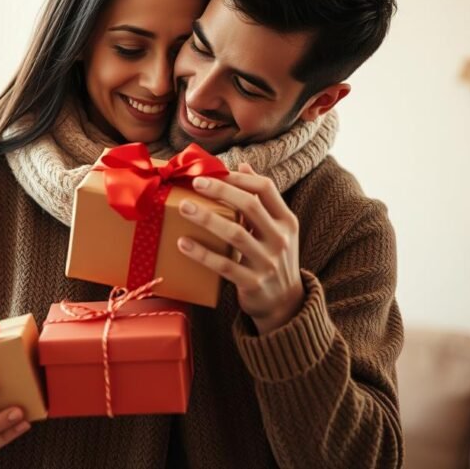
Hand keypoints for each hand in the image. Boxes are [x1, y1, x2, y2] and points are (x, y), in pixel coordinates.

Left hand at [176, 162, 304, 334]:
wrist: (285, 304)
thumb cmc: (273, 257)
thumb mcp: (277, 228)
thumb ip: (262, 199)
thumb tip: (243, 165)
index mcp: (286, 221)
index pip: (266, 188)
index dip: (239, 177)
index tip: (215, 171)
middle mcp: (280, 239)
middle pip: (250, 206)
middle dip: (221, 190)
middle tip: (196, 182)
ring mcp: (267, 262)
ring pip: (235, 234)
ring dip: (207, 218)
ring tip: (184, 206)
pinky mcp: (252, 283)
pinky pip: (224, 265)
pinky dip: (202, 253)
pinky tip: (183, 243)